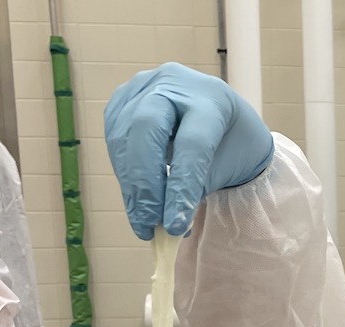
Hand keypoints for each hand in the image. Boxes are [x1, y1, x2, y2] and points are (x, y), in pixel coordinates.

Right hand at [104, 62, 273, 239]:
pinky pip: (115, 137)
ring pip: (124, 135)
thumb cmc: (229, 146)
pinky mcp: (123, 98)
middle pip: (145, 127)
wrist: (222, 119)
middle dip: (144, 182)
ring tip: (143, 221)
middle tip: (150, 222)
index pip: (191, 143)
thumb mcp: (225, 166)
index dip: (180, 186)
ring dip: (130, 184)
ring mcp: (145, 86)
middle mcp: (175, 83)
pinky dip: (124, 172)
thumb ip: (196, 190)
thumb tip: (164, 224)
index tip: (174, 225)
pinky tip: (136, 198)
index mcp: (211, 98)